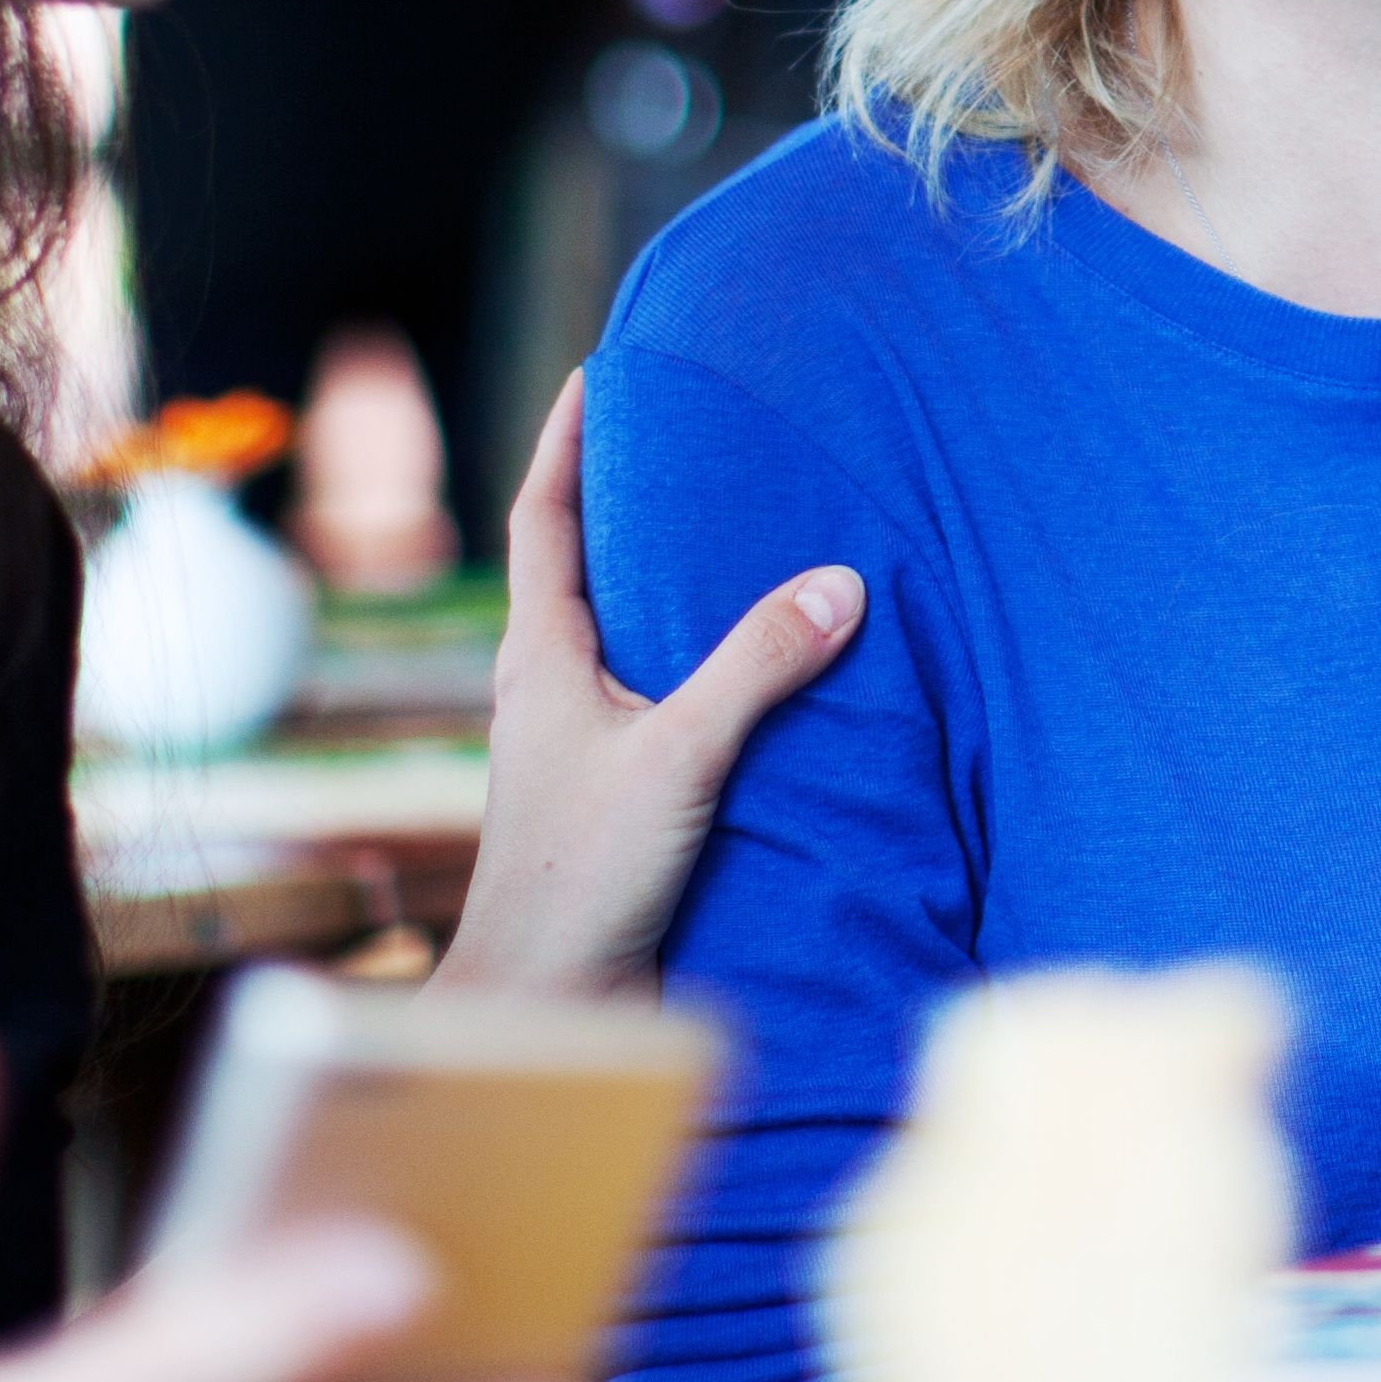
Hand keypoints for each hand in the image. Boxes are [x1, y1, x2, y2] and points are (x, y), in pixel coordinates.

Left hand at [435, 371, 862, 996]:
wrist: (542, 1007)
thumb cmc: (580, 877)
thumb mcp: (679, 756)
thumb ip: (758, 666)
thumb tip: (841, 582)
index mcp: (539, 659)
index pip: (544, 520)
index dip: (568, 442)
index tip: (597, 374)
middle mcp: (549, 692)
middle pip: (580, 570)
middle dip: (627, 504)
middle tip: (687, 442)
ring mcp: (577, 749)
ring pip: (620, 641)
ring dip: (666, 590)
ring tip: (734, 544)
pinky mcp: (614, 801)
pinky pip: (657, 705)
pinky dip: (699, 670)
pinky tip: (756, 680)